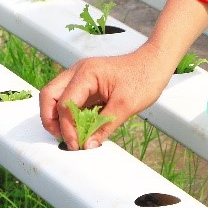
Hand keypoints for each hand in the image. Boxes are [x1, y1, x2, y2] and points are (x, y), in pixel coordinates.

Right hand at [39, 0, 207, 147]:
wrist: (156, 63)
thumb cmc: (144, 77)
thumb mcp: (126, 106)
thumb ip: (104, 126)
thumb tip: (88, 145)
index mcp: (85, 74)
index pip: (64, 104)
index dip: (67, 127)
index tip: (76, 144)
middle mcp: (78, 73)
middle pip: (50, 96)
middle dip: (51, 120)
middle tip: (62, 139)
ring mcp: (81, 78)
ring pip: (57, 98)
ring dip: (59, 118)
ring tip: (71, 136)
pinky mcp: (88, 85)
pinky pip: (71, 100)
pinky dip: (72, 115)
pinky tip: (81, 128)